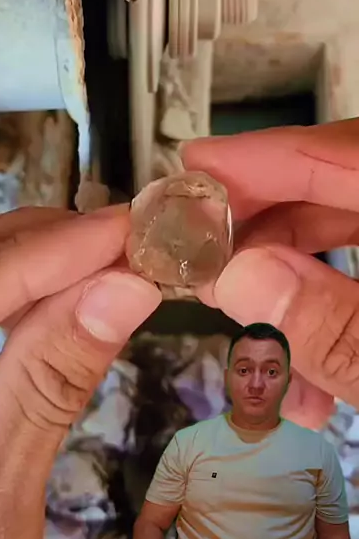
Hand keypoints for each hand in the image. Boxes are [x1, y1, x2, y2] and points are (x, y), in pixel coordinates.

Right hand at [182, 119, 358, 425]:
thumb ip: (338, 331)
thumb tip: (238, 275)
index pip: (354, 155)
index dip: (269, 156)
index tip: (196, 167)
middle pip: (344, 186)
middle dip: (264, 227)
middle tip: (197, 255)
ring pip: (353, 234)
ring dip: (291, 286)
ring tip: (241, 332)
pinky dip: (330, 316)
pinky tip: (306, 384)